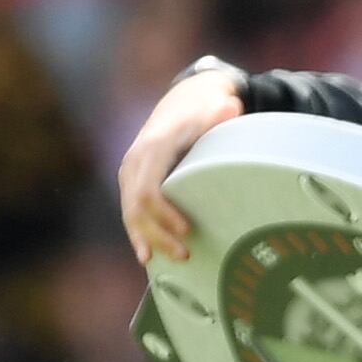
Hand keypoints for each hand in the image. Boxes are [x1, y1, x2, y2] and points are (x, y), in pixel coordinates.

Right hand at [118, 63, 242, 263]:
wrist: (182, 102)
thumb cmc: (201, 110)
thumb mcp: (213, 106)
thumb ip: (221, 111)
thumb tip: (230, 108)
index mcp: (152, 147)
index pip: (148, 189)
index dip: (164, 214)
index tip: (186, 230)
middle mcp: (135, 161)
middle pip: (137, 207)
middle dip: (159, 234)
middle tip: (186, 254)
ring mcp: (130, 172)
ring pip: (131, 213)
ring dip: (150, 240)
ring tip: (176, 259)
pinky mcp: (132, 182)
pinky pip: (131, 211)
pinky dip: (139, 234)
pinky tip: (147, 255)